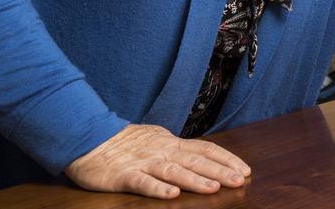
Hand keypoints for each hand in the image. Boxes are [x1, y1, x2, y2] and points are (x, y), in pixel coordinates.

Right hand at [65, 123, 250, 198]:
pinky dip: (158, 188)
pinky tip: (172, 195)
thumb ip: (178, 149)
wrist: (89, 138)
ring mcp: (144, 162)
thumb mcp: (157, 140)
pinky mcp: (123, 175)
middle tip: (240, 180)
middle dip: (220, 170)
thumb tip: (203, 156)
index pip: (205, 149)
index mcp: (171, 143)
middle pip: (195, 160)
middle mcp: (162, 151)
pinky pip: (143, 182)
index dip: (226, 159)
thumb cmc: (125, 142)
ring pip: (173, 171)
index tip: (245, 169)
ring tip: (214, 188)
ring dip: (194, 180)